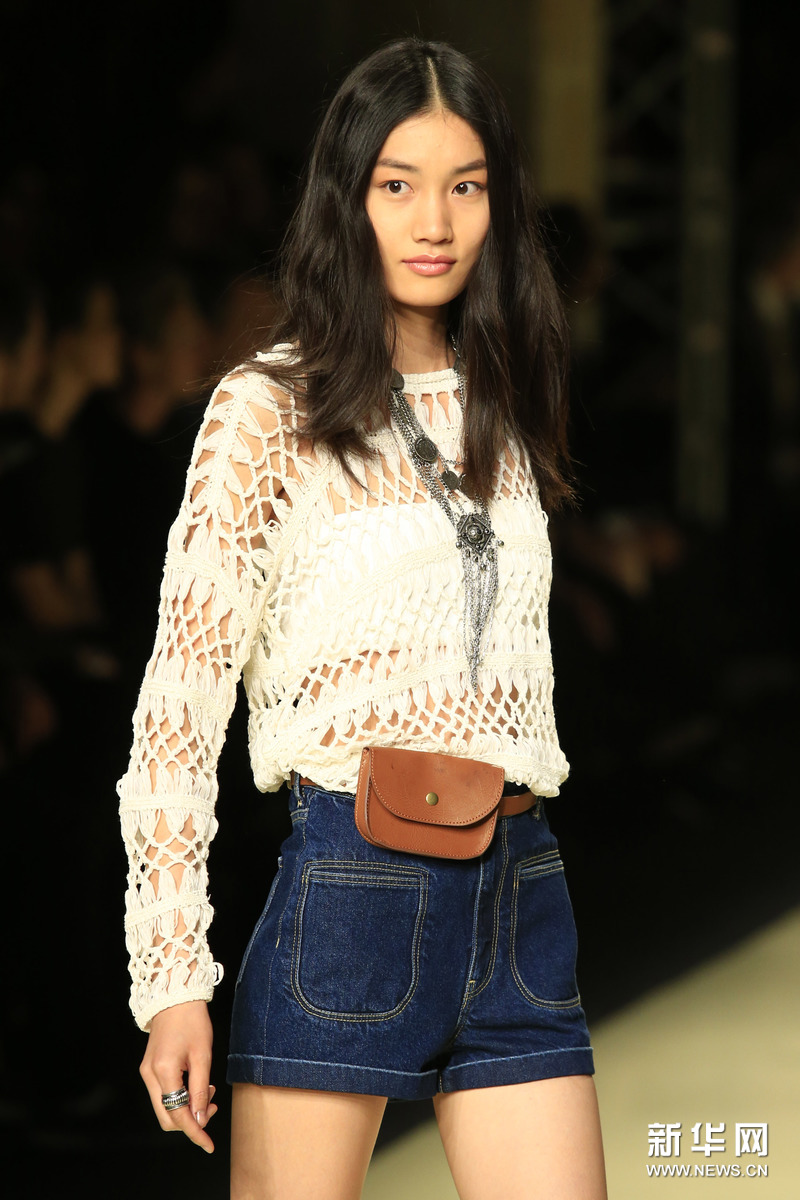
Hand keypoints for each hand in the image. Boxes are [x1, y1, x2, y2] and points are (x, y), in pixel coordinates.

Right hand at [140, 1000, 217, 1152]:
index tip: (209, 1144)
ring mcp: (146, 1072)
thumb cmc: (193, 1021)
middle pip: (167, 1117)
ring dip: (186, 1109)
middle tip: (212, 1109)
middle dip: (190, 1121)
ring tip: (208, 1092)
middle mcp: (149, 1075)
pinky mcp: (149, 1068)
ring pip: (164, 1107)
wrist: (176, 996)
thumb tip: (201, 1119)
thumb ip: (201, 1090)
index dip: (195, 1132)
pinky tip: (196, 1085)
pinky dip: (180, 1097)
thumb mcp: (203, 1055)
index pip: (178, 1115)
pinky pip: (163, 1094)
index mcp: (163, 1071)